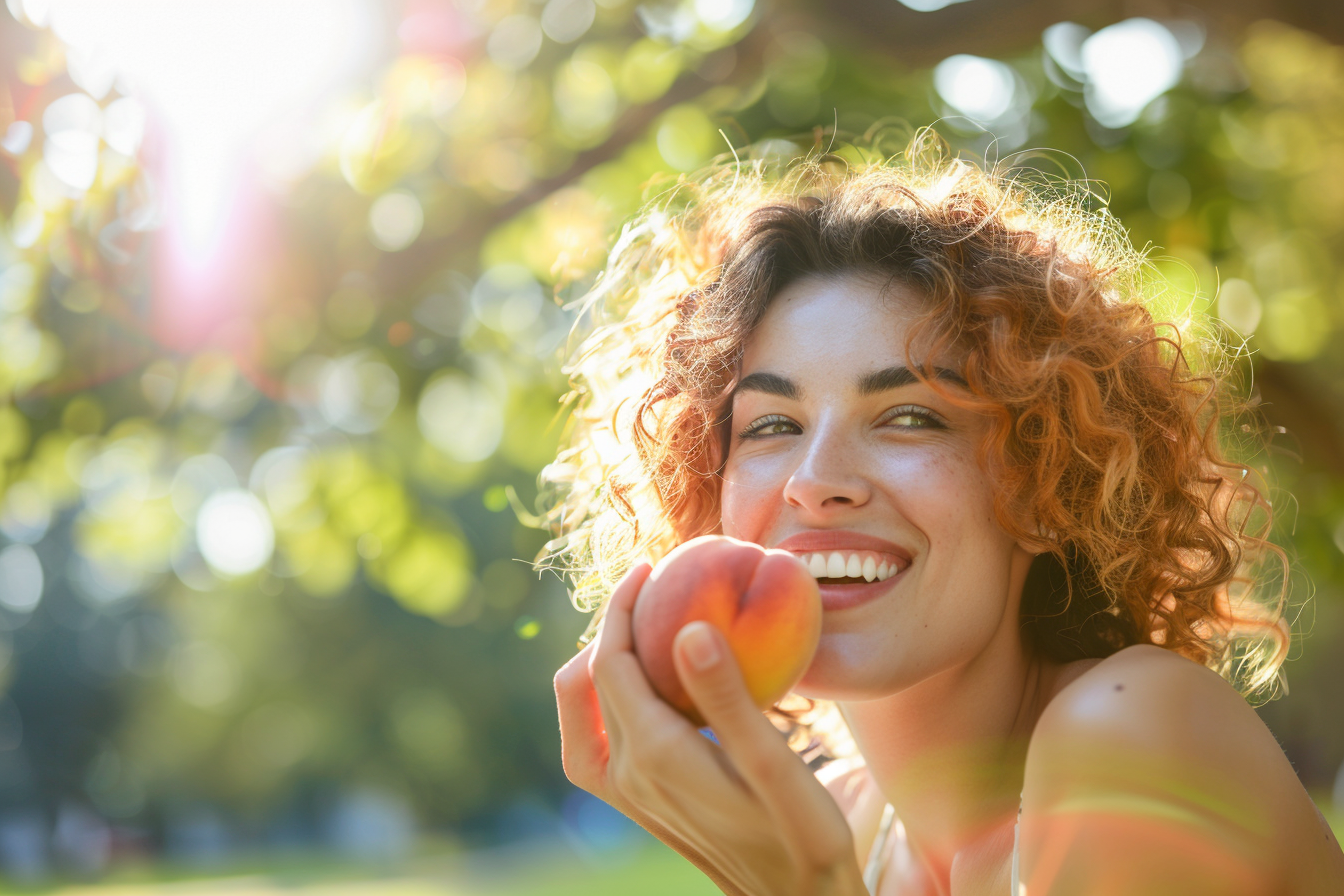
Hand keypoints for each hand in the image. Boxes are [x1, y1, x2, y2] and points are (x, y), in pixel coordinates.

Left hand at [554, 562, 865, 895]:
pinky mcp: (639, 803)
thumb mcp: (777, 767)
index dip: (621, 607)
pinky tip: (652, 683)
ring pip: (580, 713)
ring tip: (643, 628)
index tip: (650, 567)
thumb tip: (688, 629)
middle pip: (587, 681)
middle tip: (652, 587)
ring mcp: (627, 794)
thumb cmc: (801, 837)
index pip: (609, 663)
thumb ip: (730, 700)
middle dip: (610, 626)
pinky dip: (607, 698)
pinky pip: (596, 739)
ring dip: (599, 663)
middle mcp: (627, 775)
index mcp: (654, 756)